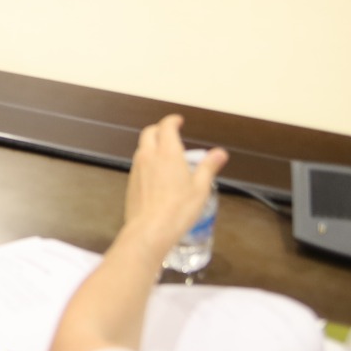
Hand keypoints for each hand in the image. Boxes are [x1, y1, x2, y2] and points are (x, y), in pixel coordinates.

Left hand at [124, 115, 227, 253]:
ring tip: (165, 154)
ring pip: (142, 147)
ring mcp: (137, 168)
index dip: (172, 121)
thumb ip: (208, 167)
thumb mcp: (200, 188)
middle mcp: (149, 156)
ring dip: (151, 144)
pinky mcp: (131, 181)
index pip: (166, 126)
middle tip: (169, 132)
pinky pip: (138, 163)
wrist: (150, 229)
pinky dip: (146, 160)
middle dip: (159, 129)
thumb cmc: (177, 210)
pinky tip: (156, 173)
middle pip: (149, 132)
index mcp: (168, 153)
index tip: (178, 121)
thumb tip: (220, 154)